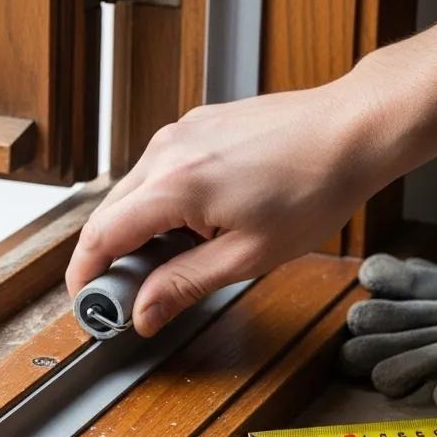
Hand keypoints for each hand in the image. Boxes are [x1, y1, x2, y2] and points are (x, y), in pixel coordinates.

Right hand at [66, 78, 389, 335]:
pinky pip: (160, 169)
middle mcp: (167, 150)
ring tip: (174, 258)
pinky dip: (161, 201)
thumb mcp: (247, 256)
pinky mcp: (197, 124)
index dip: (84, 274)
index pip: (101, 236)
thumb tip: (144, 312)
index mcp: (173, 186)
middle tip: (129, 293)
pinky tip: (195, 222)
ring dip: (139, 228)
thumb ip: (185, 284)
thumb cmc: (313, 187)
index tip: (86, 300)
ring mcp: (181, 131)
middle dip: (109, 256)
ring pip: (134, 190)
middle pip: (109, 212)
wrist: (352, 129)